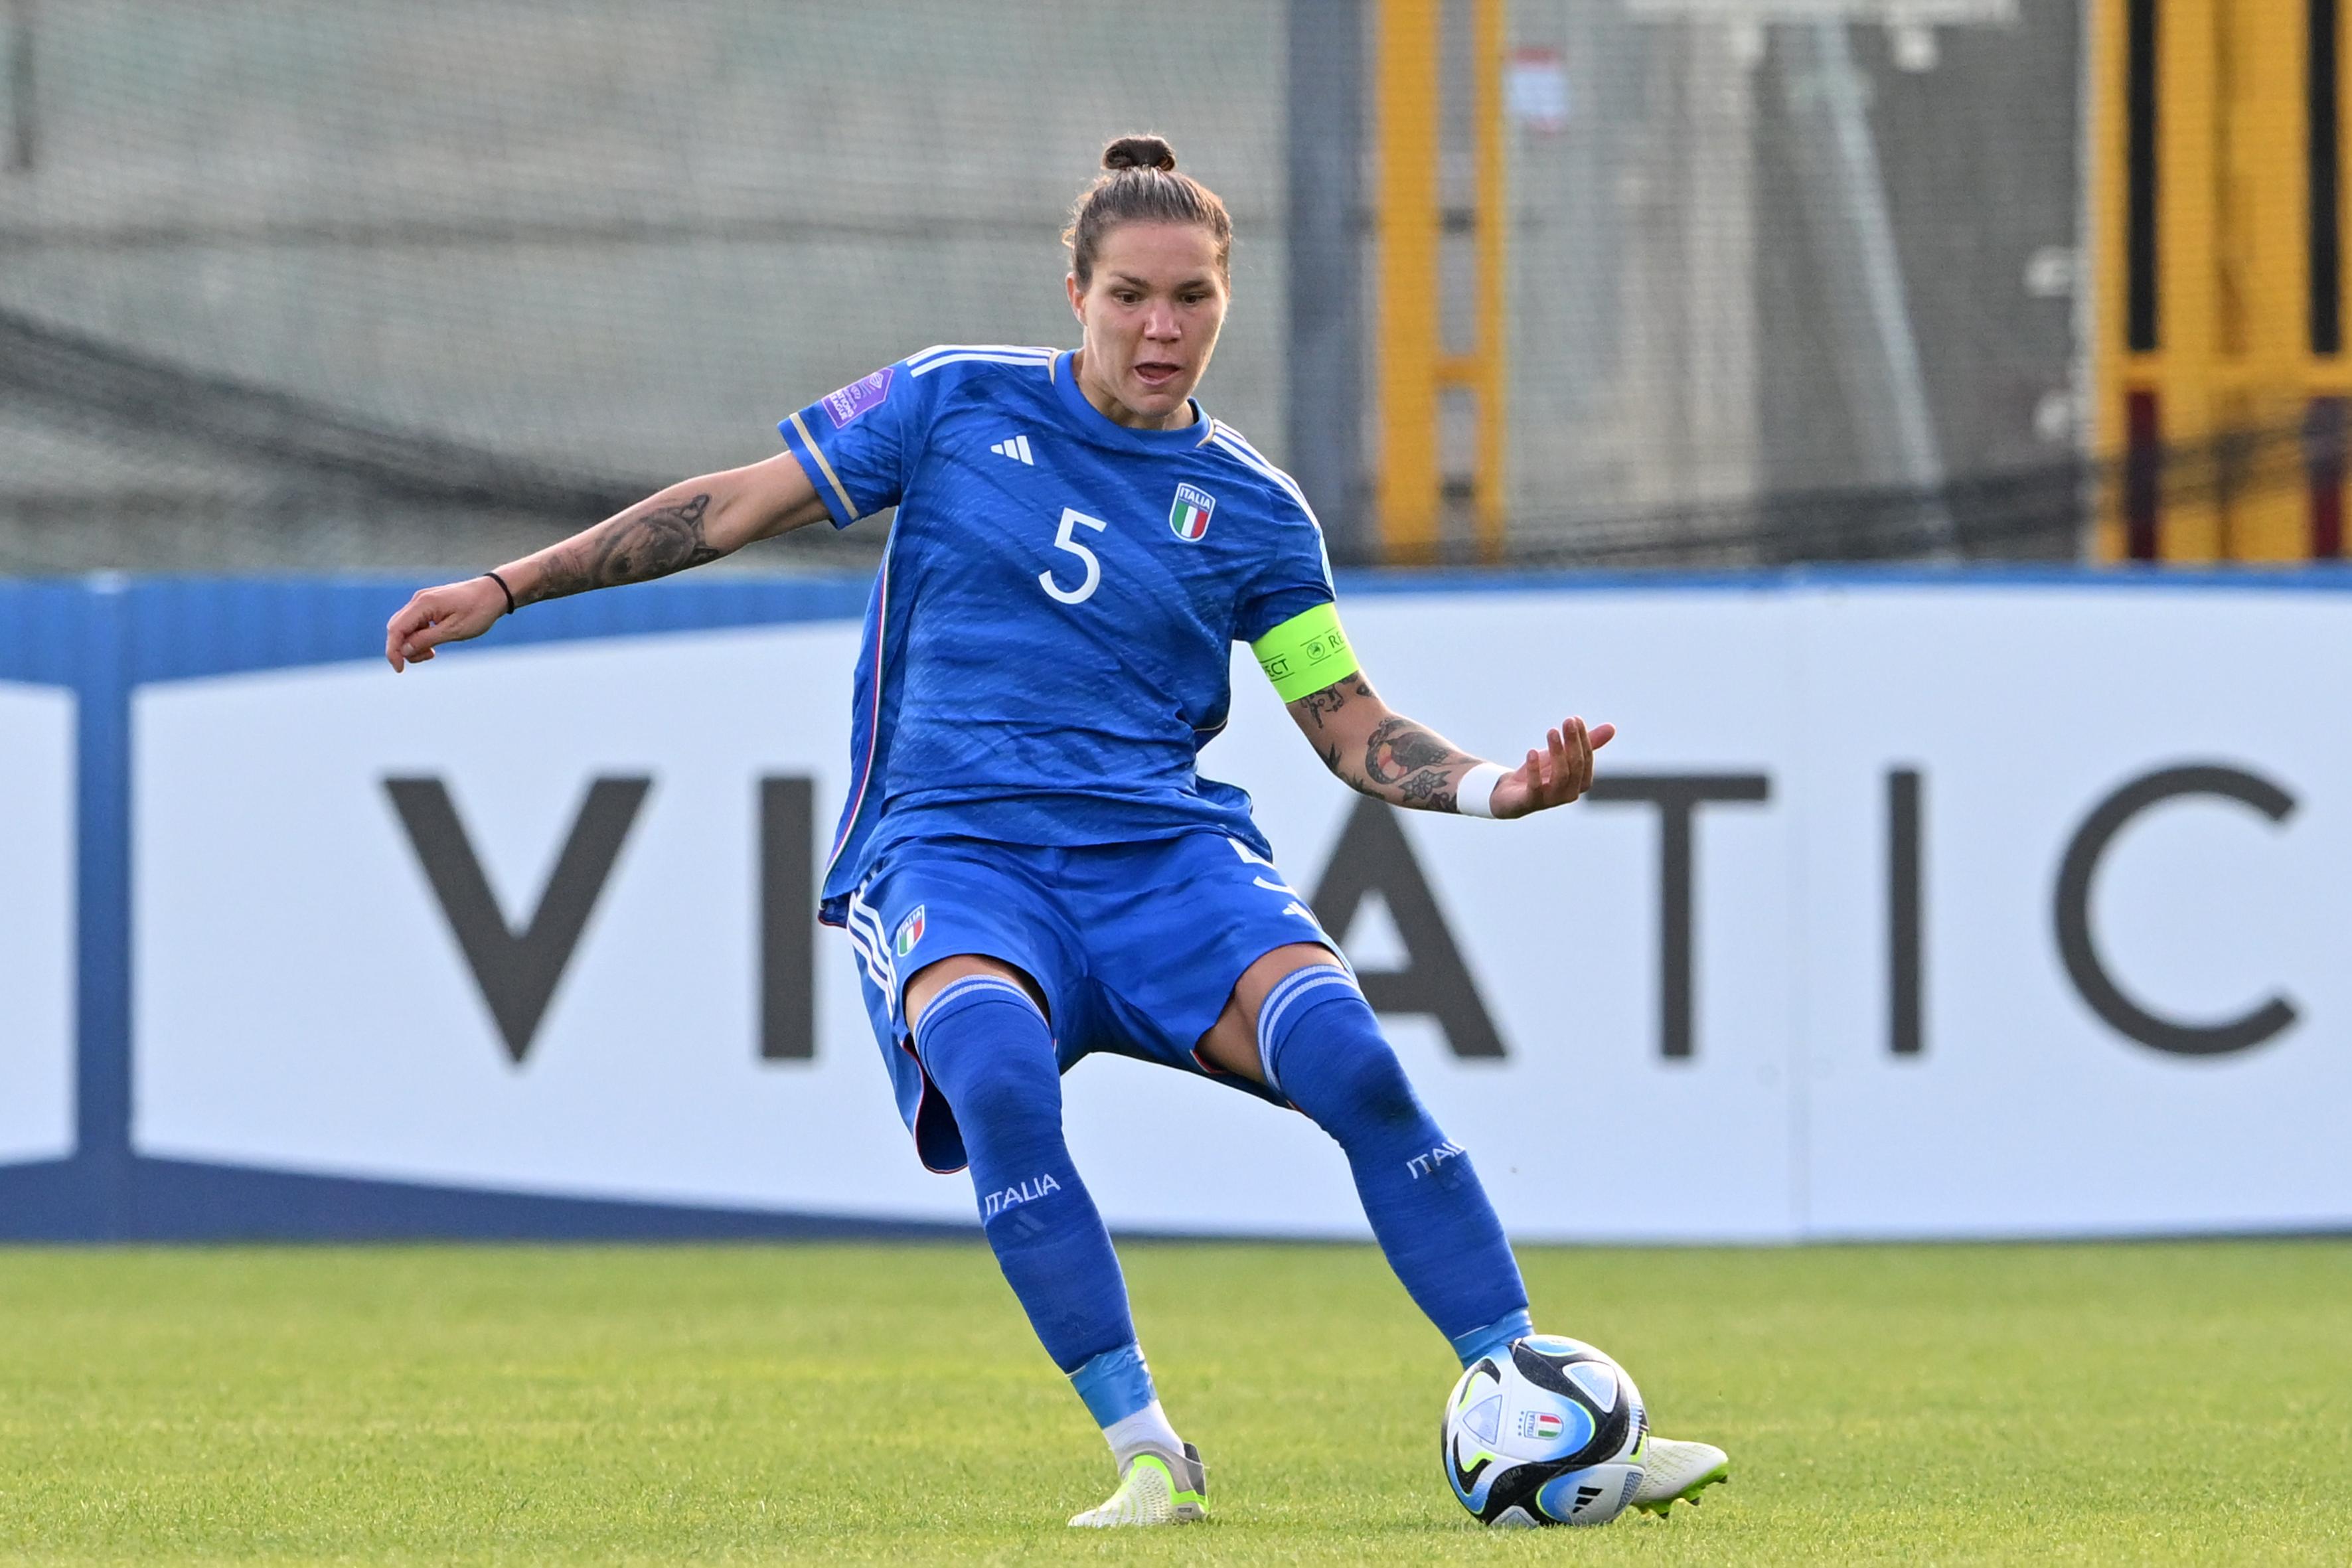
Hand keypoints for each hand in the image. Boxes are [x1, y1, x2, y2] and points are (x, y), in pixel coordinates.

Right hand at [384, 575, 507, 670]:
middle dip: (404, 648)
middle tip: (427, 658)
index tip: (400, 669)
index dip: (393, 651)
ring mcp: (423, 601)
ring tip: (433, 653)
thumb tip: (403, 650)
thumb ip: (426, 640)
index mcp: (423, 604)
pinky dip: (420, 636)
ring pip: (405, 627)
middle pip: (397, 628)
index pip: (396, 629)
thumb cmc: (478, 611)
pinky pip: (415, 623)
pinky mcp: (429, 604)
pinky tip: (434, 644)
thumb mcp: (453, 631)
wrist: (494, 592)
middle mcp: (418, 600)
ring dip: (413, 644)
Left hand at [1490, 716, 1615, 818]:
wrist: (1510, 795)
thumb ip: (1587, 744)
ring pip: (1560, 775)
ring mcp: (1551, 800)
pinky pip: (1536, 787)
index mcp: (1581, 782)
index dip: (1583, 738)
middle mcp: (1570, 793)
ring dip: (1557, 752)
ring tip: (1551, 731)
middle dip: (1572, 742)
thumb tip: (1612, 727)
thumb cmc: (1541, 774)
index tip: (1574, 719)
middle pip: (1575, 766)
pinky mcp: (1530, 802)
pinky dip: (1535, 769)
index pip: (1586, 759)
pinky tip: (1532, 751)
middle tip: (1567, 721)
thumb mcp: (1562, 755)